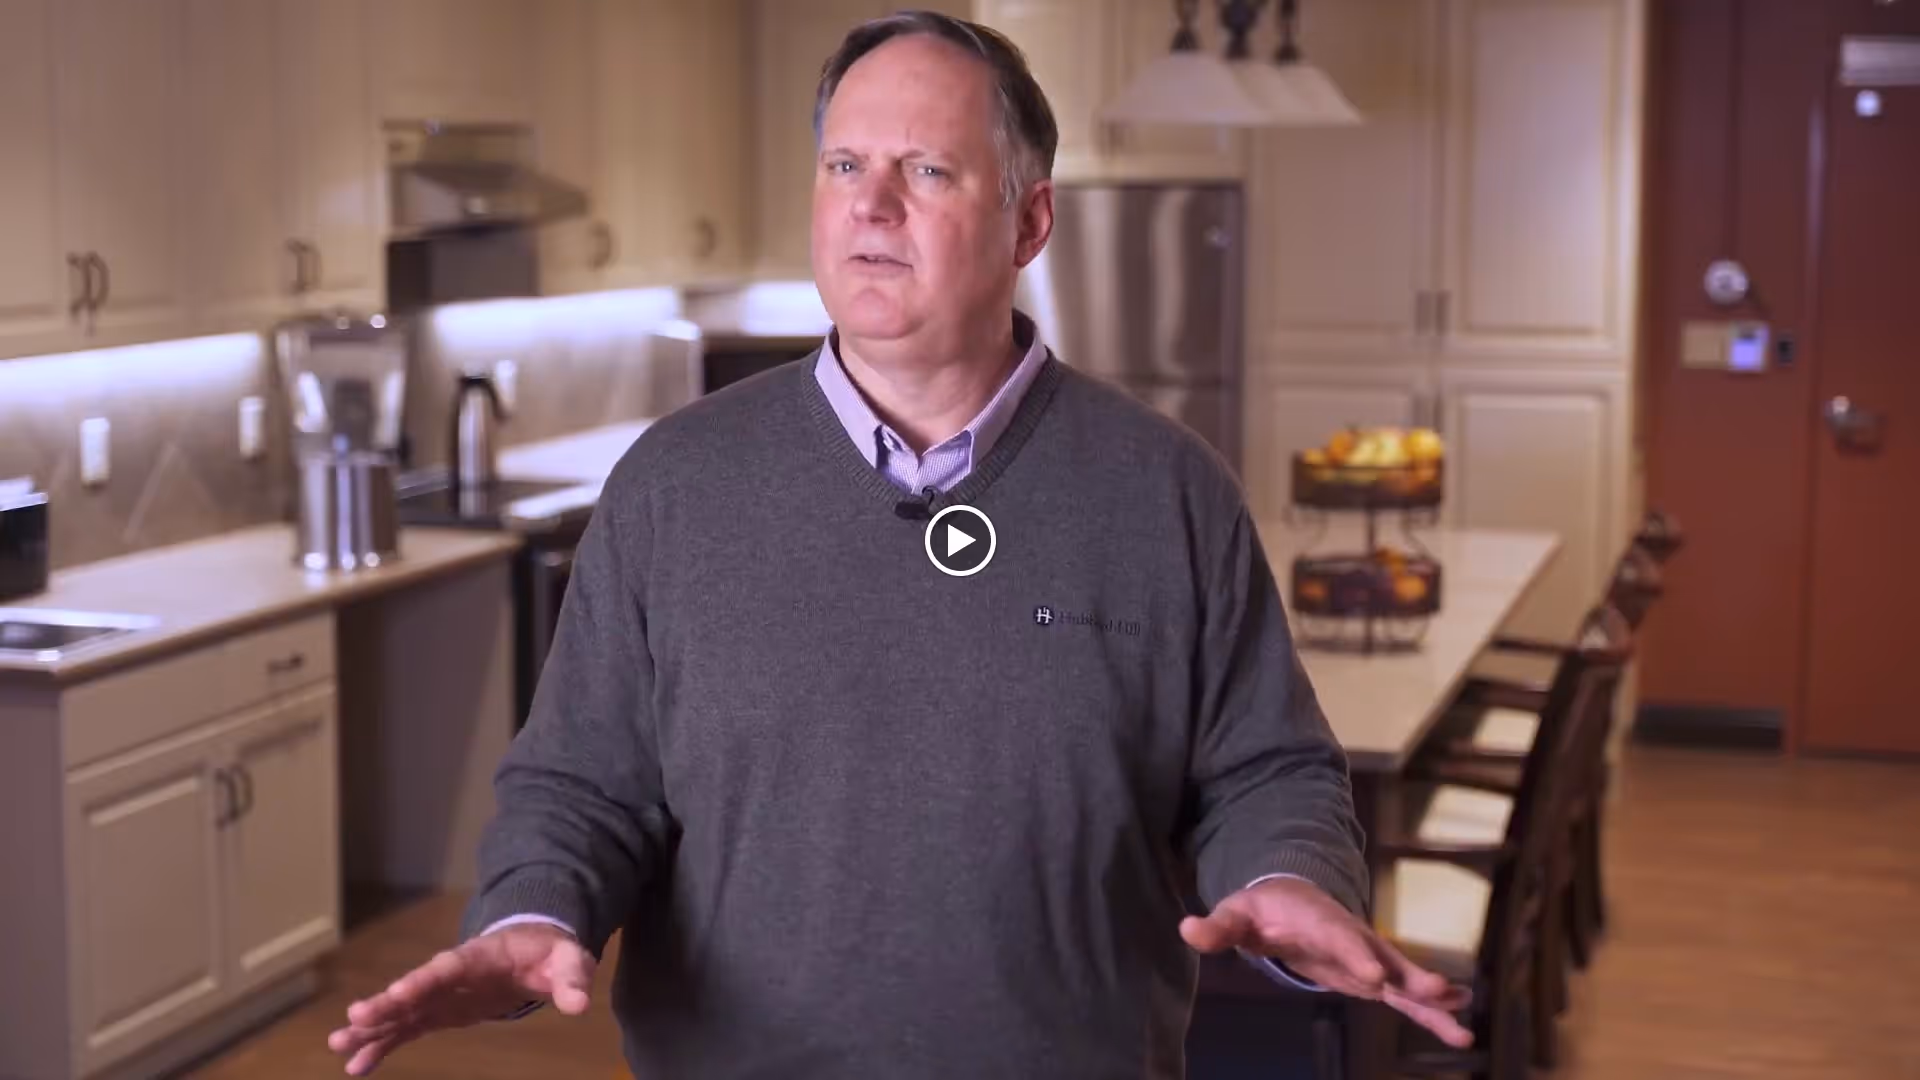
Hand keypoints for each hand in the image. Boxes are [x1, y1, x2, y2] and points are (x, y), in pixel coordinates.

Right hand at [326, 922, 595, 1074]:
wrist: (533, 949)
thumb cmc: (549, 952)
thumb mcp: (568, 960)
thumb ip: (572, 978)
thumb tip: (580, 1003)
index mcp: (479, 957)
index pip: (447, 968)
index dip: (423, 981)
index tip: (397, 994)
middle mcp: (450, 975)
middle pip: (414, 989)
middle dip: (385, 1004)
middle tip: (353, 1021)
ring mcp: (440, 994)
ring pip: (401, 1012)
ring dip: (372, 1028)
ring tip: (339, 1047)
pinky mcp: (438, 1012)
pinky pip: (406, 1030)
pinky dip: (382, 1045)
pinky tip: (356, 1066)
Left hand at [1180, 877, 1472, 1047]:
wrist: (1292, 898)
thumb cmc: (1263, 908)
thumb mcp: (1236, 914)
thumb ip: (1217, 926)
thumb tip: (1187, 928)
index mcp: (1321, 923)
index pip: (1340, 939)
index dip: (1356, 955)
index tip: (1374, 977)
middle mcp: (1353, 938)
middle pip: (1385, 956)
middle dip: (1411, 974)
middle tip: (1440, 992)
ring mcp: (1369, 956)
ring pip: (1404, 979)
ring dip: (1432, 999)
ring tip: (1464, 1017)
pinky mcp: (1375, 976)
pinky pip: (1406, 997)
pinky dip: (1431, 1011)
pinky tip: (1462, 1025)